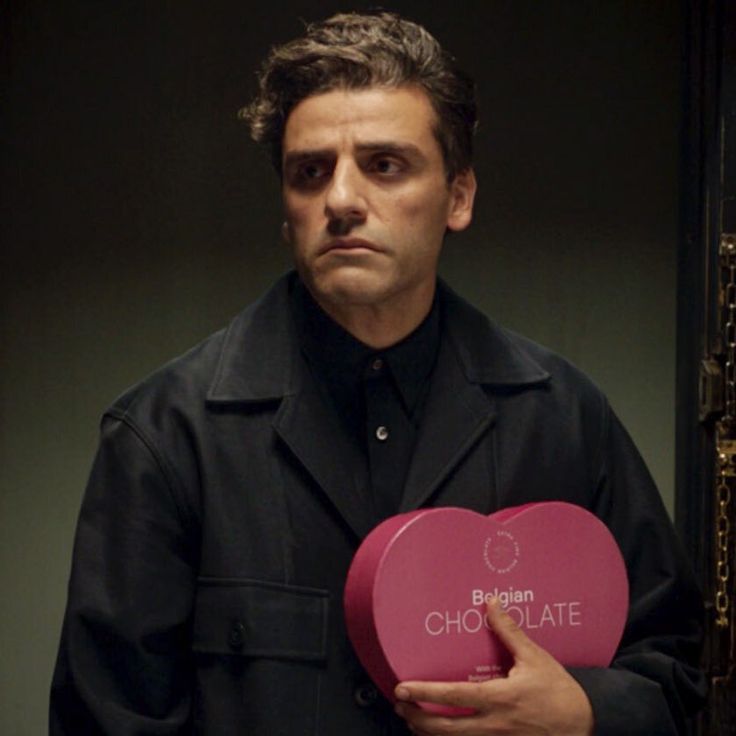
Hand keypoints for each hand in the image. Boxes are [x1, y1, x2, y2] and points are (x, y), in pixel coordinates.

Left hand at [393, 598, 593, 734]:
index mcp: (499, 699)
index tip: (402, 688)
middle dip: (416, 718)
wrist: (585, 726)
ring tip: (412, 720)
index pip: (453, 697)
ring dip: (427, 733)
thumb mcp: (535, 658)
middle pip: (444, 729)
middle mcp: (493, 725)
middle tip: (400, 705)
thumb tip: (491, 602)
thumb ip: (509, 631)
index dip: (425, 693)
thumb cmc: (559, 693)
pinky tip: (439, 734)